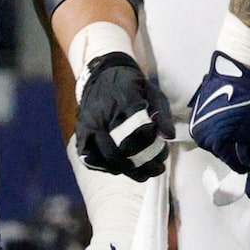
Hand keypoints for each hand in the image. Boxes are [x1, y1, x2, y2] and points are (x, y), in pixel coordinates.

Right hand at [72, 51, 173, 178]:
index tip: (162, 151)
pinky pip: (89, 158)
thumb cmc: (131, 86)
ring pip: (106, 157)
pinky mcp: (80, 133)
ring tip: (142, 174)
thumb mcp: (152, 92)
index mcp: (124, 100)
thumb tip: (169, 136)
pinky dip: (105, 167)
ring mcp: (89, 125)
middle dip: (142, 164)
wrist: (101, 75)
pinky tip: (120, 168)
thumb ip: (162, 114)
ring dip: (126, 170)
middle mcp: (104, 114)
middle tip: (157, 169)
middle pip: (123, 149)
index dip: (151, 146)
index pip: (138, 131)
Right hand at [186, 49, 249, 198]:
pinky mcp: (197, 111)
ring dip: (234, 135)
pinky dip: (226, 124)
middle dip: (242, 145)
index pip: (238, 166)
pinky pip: (214, 128)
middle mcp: (200, 136)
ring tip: (246, 118)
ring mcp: (197, 122)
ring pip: (221, 141)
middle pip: (228, 154)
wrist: (244, 67)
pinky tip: (237, 112)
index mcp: (215, 144)